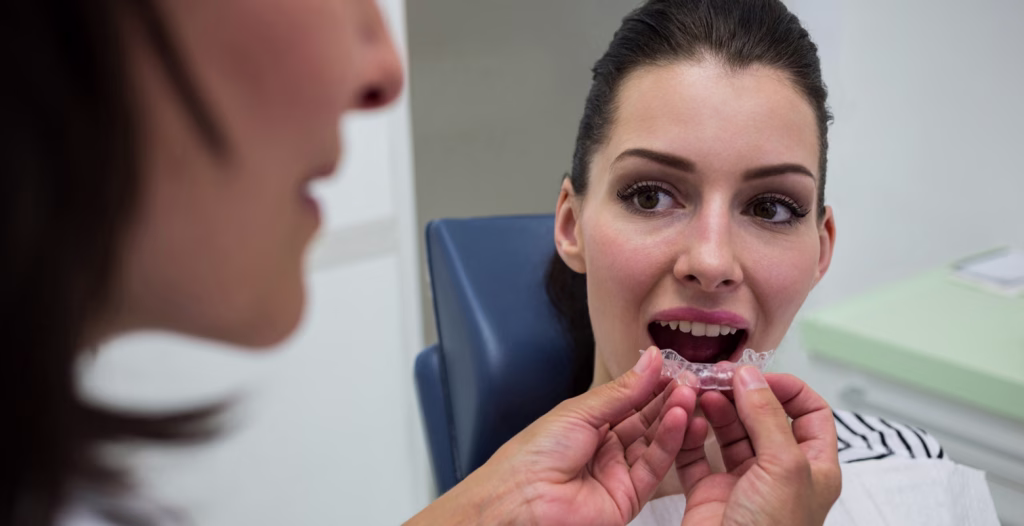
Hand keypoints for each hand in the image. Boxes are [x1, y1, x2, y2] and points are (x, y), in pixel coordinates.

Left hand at [408, 346, 696, 525]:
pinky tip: (680, 418)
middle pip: (646, 420)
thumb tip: (652, 360)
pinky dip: (670, 442)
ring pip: (655, 442)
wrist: (521, 500)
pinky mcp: (630, 496)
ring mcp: (619, 472)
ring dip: (674, 417)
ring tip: (690, 394)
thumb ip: (622, 390)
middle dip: (669, 398)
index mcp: (588, 423)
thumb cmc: (534, 455)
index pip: (630, 400)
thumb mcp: (579, 411)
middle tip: (692, 379)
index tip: (677, 367)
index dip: (653, 384)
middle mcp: (606, 447)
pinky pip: (656, 466)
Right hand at [676, 367, 840, 525]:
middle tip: (718, 377)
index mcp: (813, 467)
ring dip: (713, 408)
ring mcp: (742, 482)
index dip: (786, 388)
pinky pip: (696, 454)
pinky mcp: (709, 493)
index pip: (809, 412)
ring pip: (727, 431)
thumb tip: (751, 376)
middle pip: (762, 416)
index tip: (757, 375)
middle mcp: (778, 472)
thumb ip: (767, 416)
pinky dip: (689, 434)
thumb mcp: (782, 467)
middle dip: (740, 393)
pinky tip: (686, 420)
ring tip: (698, 392)